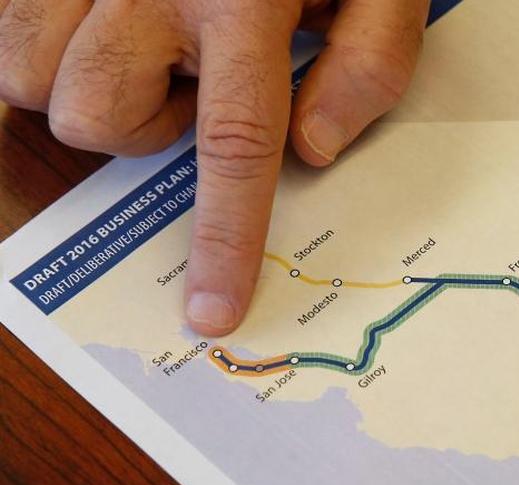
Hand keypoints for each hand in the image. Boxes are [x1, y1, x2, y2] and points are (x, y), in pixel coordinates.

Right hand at [0, 0, 428, 334]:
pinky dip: (42, 39)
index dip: (224, 237)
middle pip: (96, 113)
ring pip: (30, 73)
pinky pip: (5, 25)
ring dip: (88, 82)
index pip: (233, 145)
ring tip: (148, 41)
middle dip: (140, 126)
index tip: (213, 310)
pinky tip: (106, 19)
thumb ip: (369, 65)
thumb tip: (312, 150)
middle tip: (189, 83)